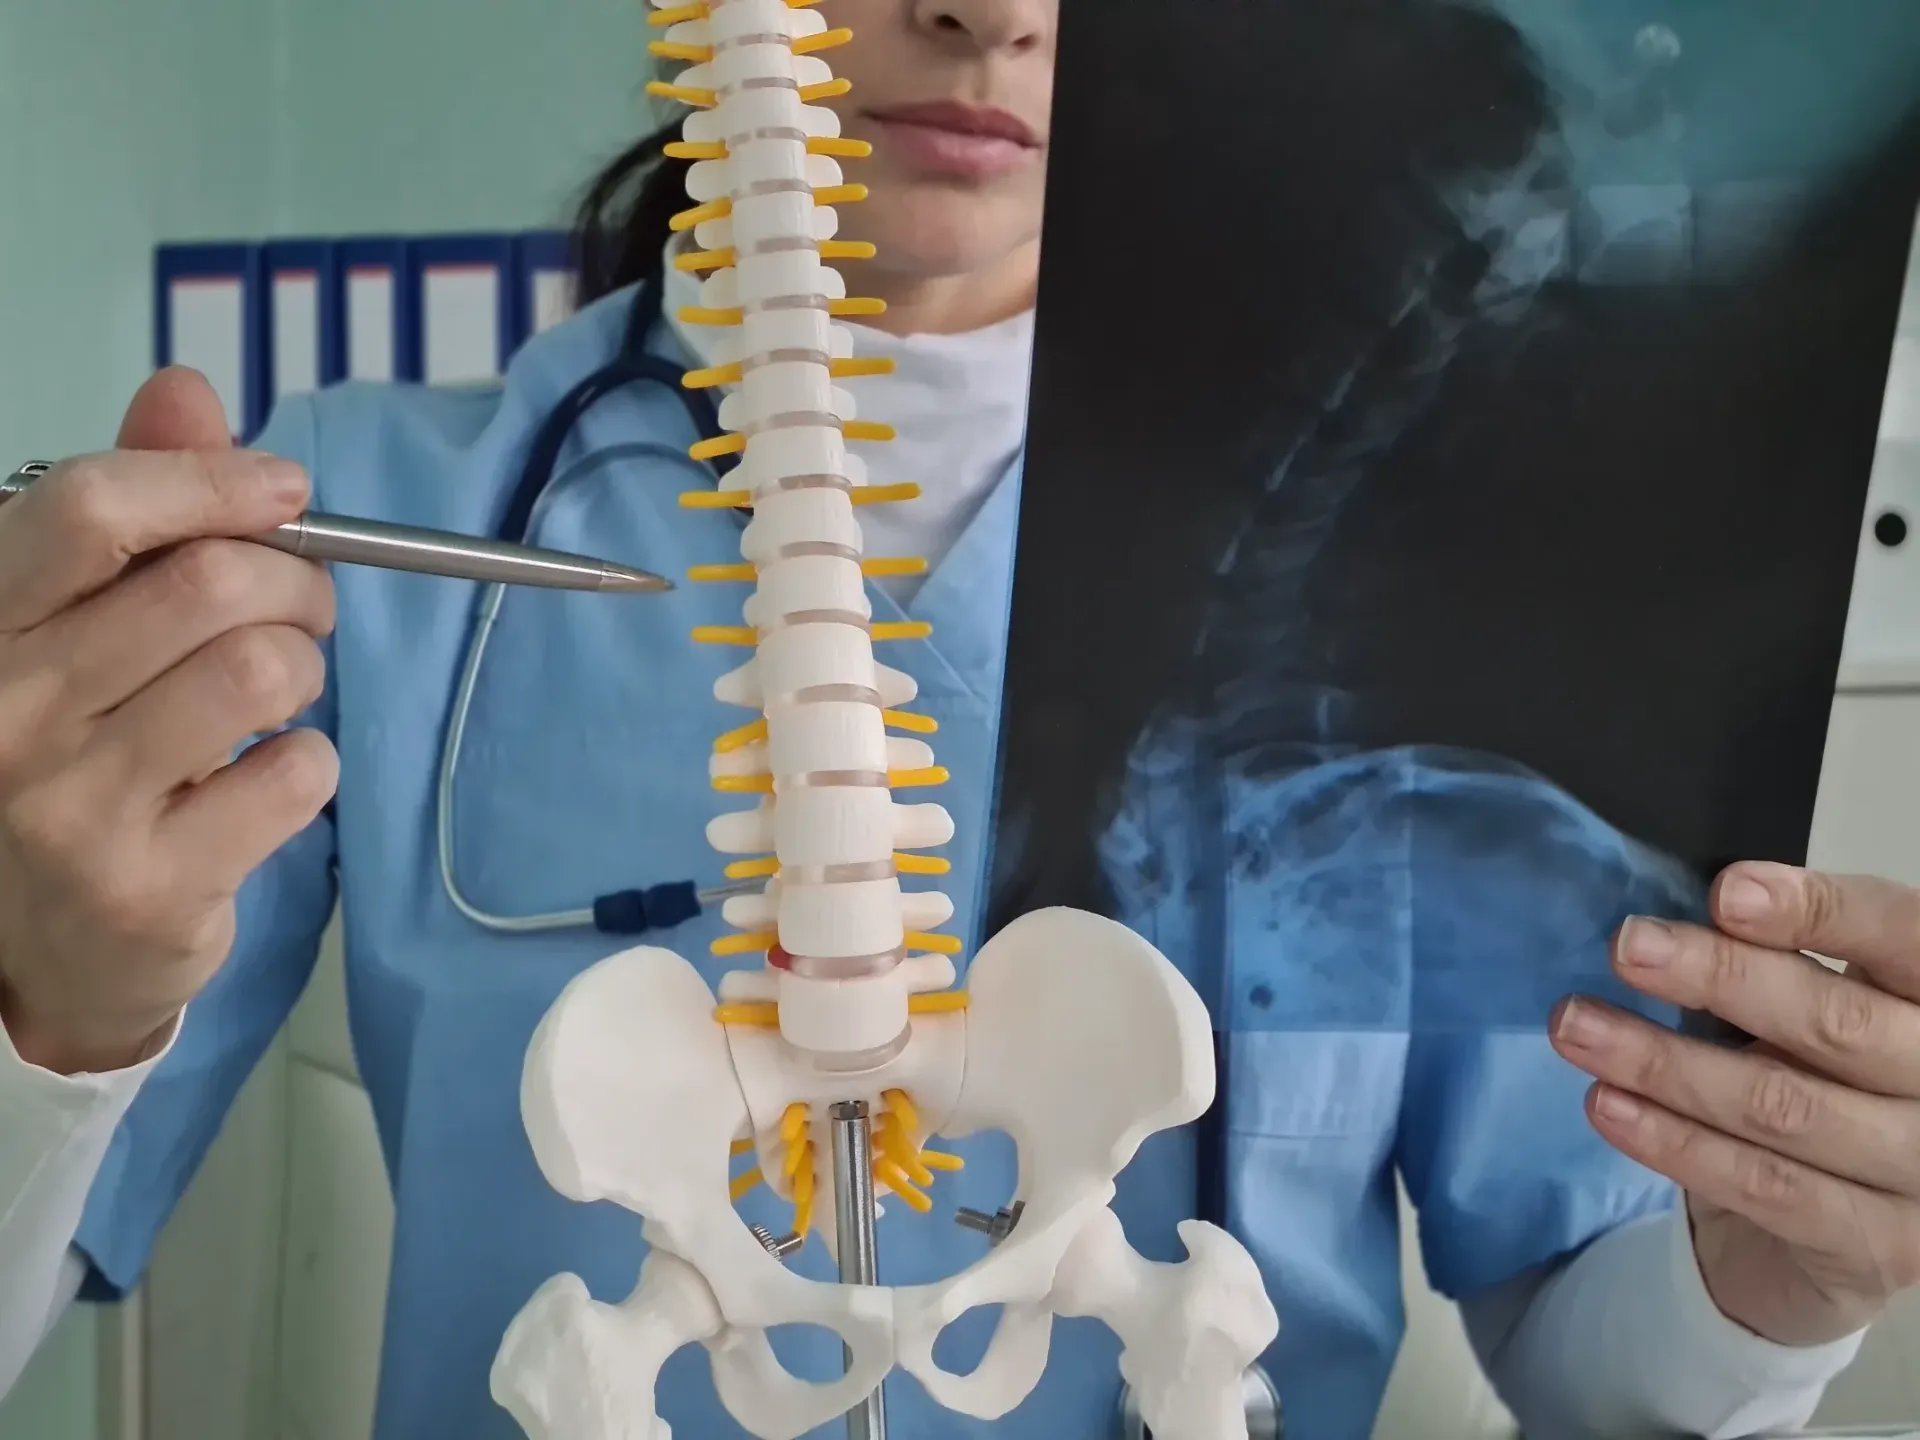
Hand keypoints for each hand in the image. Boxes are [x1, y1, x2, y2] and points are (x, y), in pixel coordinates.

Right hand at [0, 369, 337, 1076]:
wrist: (39, 948)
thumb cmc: (69, 753)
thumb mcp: (75, 622)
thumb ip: (129, 509)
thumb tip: (185, 390)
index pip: (89, 508)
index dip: (211, 481)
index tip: (284, 490)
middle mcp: (8, 709)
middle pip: (209, 586)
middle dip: (296, 582)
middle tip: (304, 609)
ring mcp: (71, 806)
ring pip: (262, 673)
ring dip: (303, 671)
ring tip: (277, 694)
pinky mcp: (148, 885)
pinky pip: (294, 773)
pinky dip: (310, 763)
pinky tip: (263, 780)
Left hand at [1551, 862, 1919, 1346]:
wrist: (1843, 1221)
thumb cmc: (1825, 1074)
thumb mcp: (1822, 1002)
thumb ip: (1780, 959)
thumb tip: (1670, 921)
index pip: (1903, 938)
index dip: (1822, 913)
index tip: (1728, 893)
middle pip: (1839, 1024)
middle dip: (1721, 979)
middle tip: (1627, 948)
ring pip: (1783, 1107)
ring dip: (1666, 1063)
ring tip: (1579, 1026)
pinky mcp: (1874, 1246)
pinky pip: (1763, 1185)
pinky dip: (1675, 1142)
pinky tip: (1607, 1105)